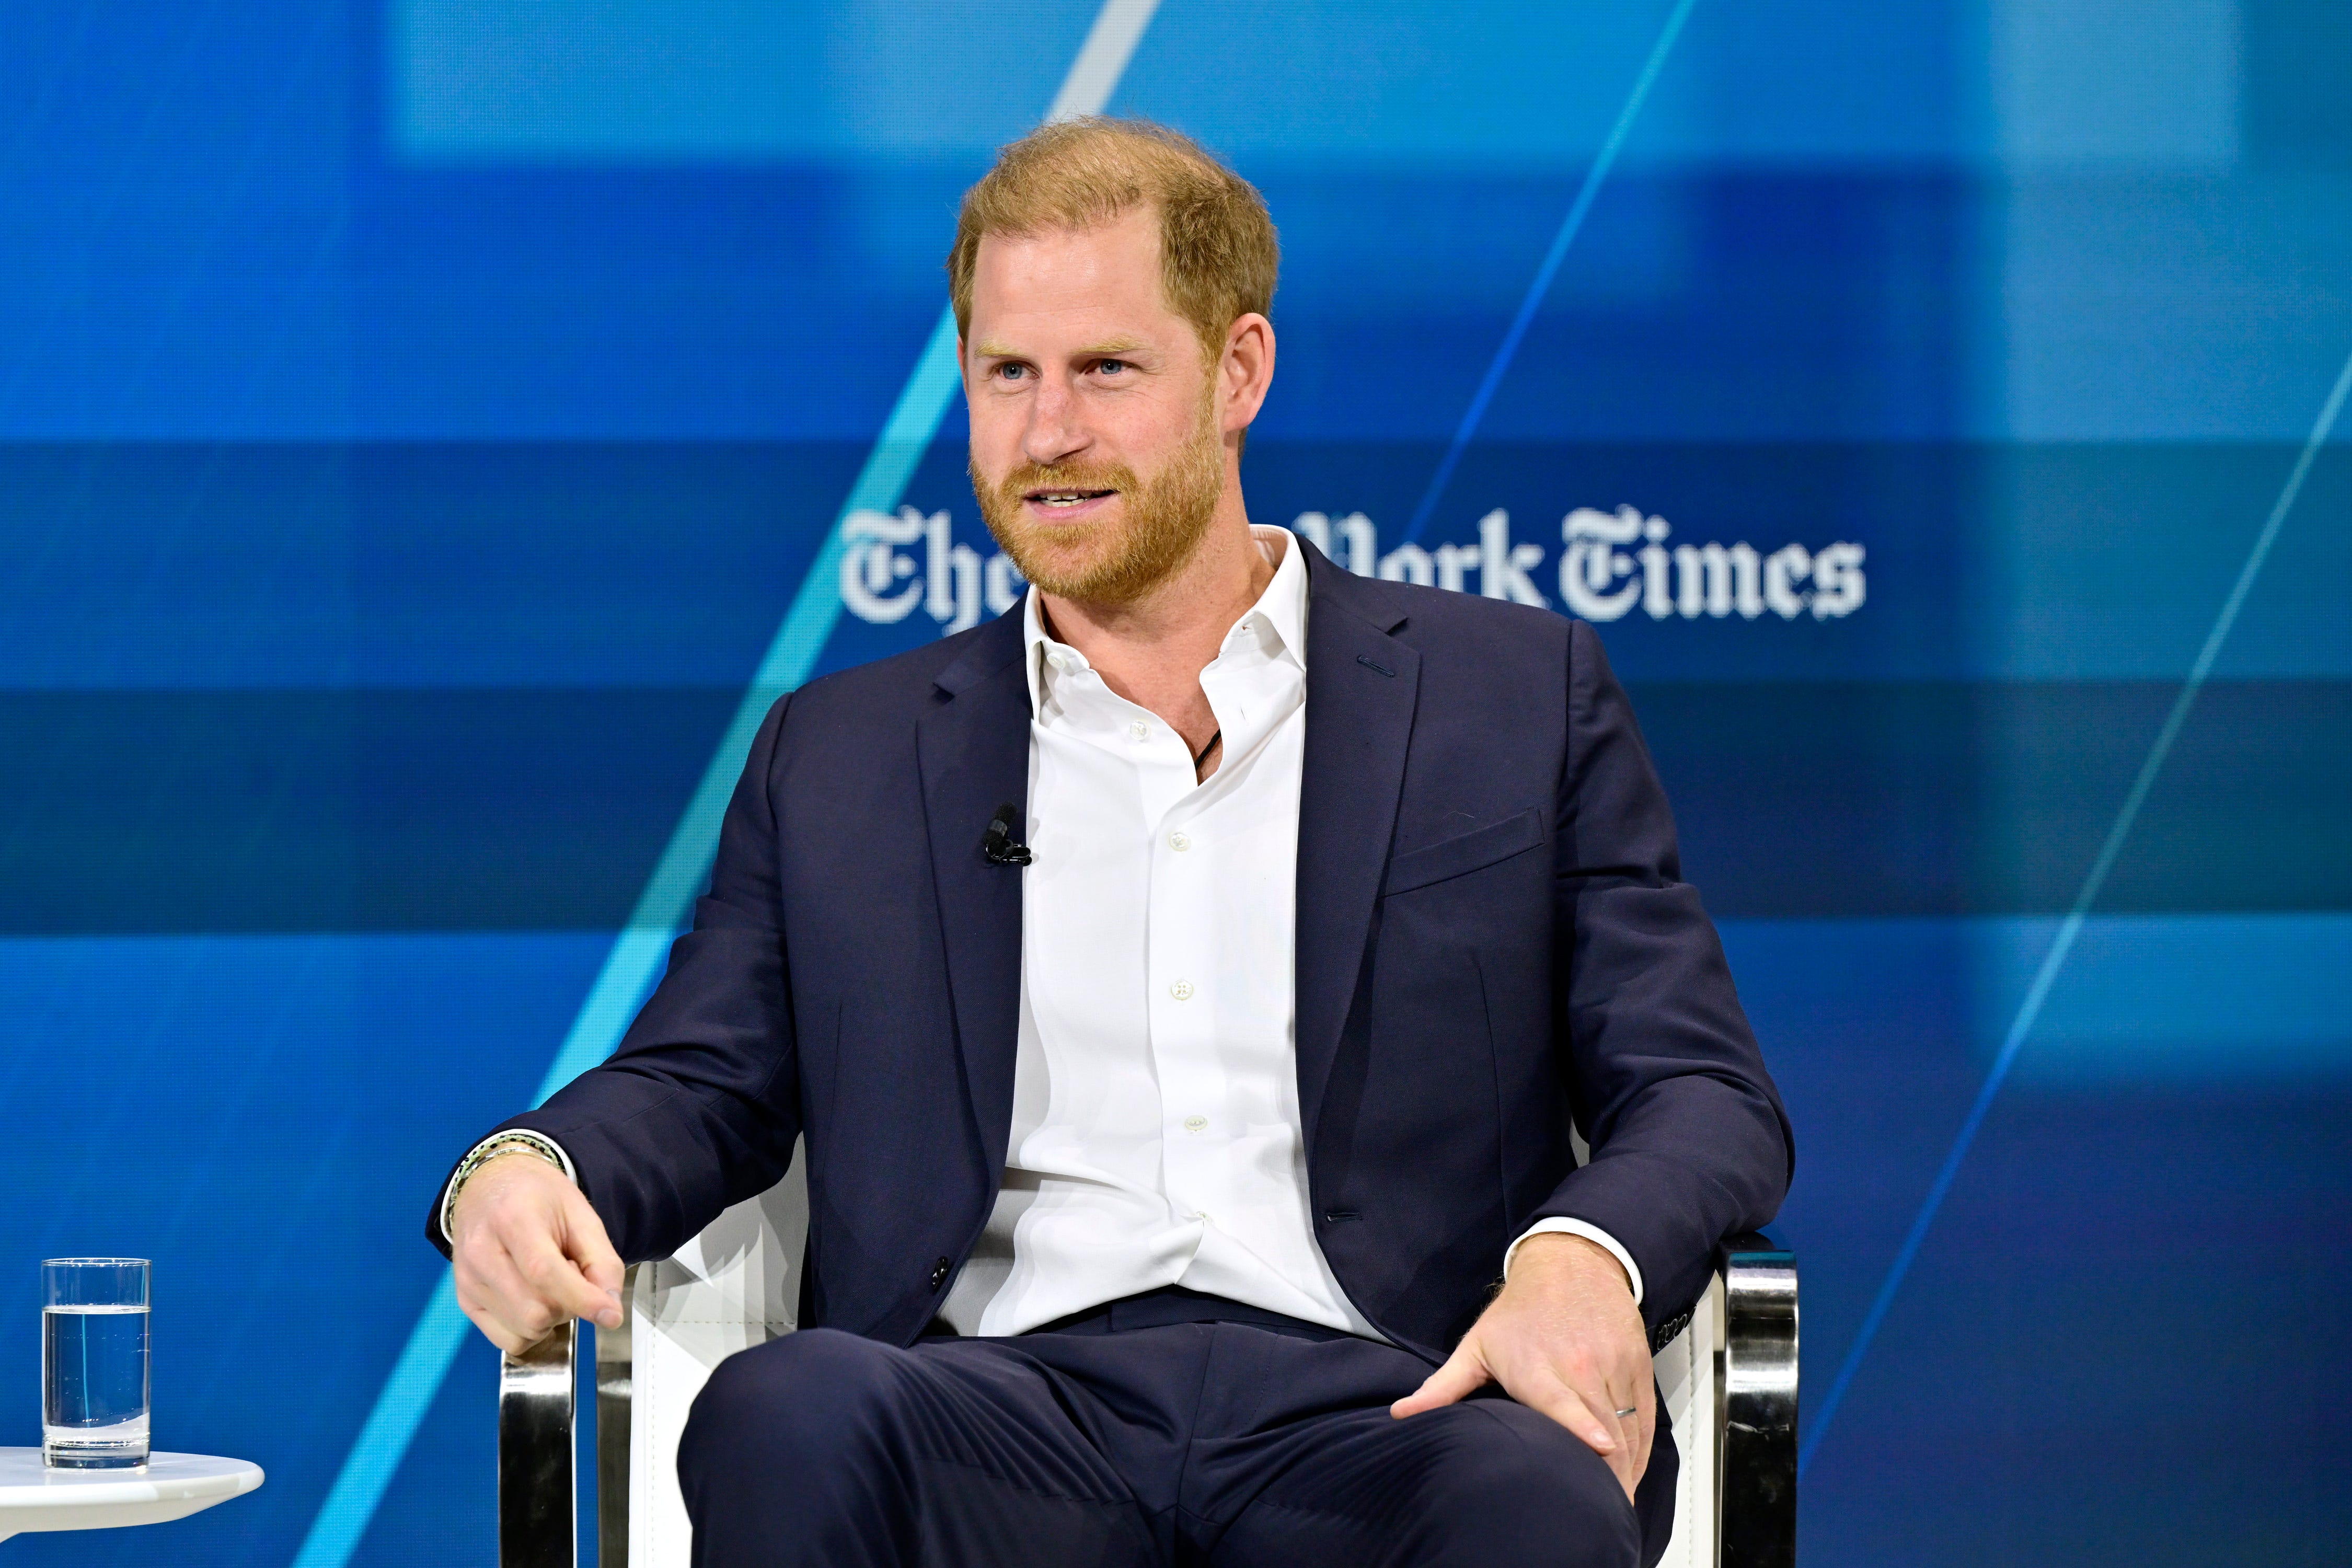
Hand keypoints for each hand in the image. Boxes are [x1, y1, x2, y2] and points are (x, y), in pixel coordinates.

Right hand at [448, 1151, 624, 1354]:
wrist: (490, 1186)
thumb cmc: (537, 1198)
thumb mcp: (580, 1214)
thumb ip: (602, 1261)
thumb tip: (609, 1308)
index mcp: (512, 1219)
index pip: (544, 1272)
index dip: (581, 1298)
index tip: (610, 1314)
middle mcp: (482, 1252)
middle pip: (535, 1311)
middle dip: (568, 1304)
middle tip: (570, 1274)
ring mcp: (468, 1280)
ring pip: (524, 1330)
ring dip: (550, 1318)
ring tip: (548, 1283)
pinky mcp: (464, 1300)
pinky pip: (508, 1340)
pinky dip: (530, 1330)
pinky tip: (532, 1299)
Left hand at [1390, 1233, 1653, 1501]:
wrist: (1571, 1261)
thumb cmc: (1519, 1310)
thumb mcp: (1477, 1345)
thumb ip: (1443, 1387)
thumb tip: (1401, 1414)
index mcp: (1538, 1366)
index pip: (1564, 1402)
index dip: (1583, 1428)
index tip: (1598, 1450)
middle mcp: (1581, 1365)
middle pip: (1604, 1428)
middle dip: (1606, 1474)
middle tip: (1599, 1509)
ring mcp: (1613, 1364)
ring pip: (1628, 1427)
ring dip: (1627, 1469)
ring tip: (1617, 1502)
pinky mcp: (1637, 1364)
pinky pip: (1645, 1416)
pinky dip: (1641, 1448)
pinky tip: (1632, 1472)